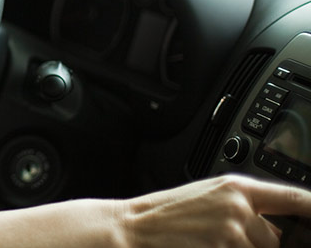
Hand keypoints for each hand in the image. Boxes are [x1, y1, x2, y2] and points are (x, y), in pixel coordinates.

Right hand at [122, 174, 310, 247]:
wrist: (134, 228)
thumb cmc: (167, 215)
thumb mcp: (208, 198)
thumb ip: (243, 207)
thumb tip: (274, 228)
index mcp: (238, 187)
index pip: (296, 199)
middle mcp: (240, 208)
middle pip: (276, 240)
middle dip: (257, 245)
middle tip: (221, 238)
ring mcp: (232, 233)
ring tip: (208, 243)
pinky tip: (205, 247)